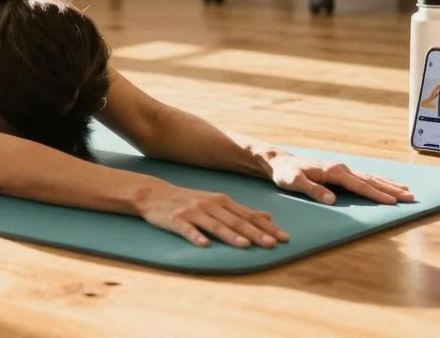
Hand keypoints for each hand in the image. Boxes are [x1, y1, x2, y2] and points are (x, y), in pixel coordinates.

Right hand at [136, 182, 288, 247]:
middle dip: (255, 233)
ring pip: (215, 225)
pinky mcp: (176, 219)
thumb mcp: (216, 201)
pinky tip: (205, 245)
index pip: (249, 215)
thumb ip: (241, 211)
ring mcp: (193, 212)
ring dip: (230, 235)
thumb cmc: (189, 200)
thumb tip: (268, 216)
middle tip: (272, 244)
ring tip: (245, 245)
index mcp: (222, 201)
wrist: (155, 194)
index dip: (267, 227)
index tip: (284, 238)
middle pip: (235, 221)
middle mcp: (210, 205)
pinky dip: (196, 236)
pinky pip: (187, 229)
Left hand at [267, 152, 414, 204]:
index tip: (393, 201)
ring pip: (370, 177)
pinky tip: (387, 185)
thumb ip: (312, 190)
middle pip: (370, 180)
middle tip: (411, 197)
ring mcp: (342, 169)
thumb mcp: (294, 182)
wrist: (280, 162)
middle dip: (391, 189)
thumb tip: (332, 200)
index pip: (359, 185)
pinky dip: (378, 181)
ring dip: (388, 184)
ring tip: (407, 191)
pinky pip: (364, 177)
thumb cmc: (286, 174)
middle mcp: (341, 168)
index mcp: (333, 171)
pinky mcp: (340, 172)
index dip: (376, 194)